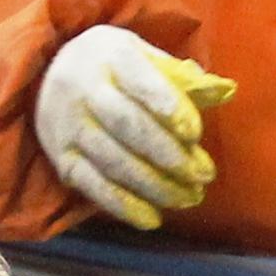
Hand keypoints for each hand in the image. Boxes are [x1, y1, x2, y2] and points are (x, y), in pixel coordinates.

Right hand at [36, 23, 230, 232]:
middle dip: (168, 154)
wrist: (49, 73)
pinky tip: (152, 219)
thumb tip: (226, 91)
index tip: (195, 134)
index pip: (141, 81)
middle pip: (127, 125)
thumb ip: (184, 78)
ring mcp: (68, 125)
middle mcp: (84, 88)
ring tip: (187, 198)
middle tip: (203, 176)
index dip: (168, 107)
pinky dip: (122, 205)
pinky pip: (92, 185)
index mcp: (111, 56)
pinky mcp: (61, 157)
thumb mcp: (146, 57)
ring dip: (153, 185)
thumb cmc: (115, 67)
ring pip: (112, 160)